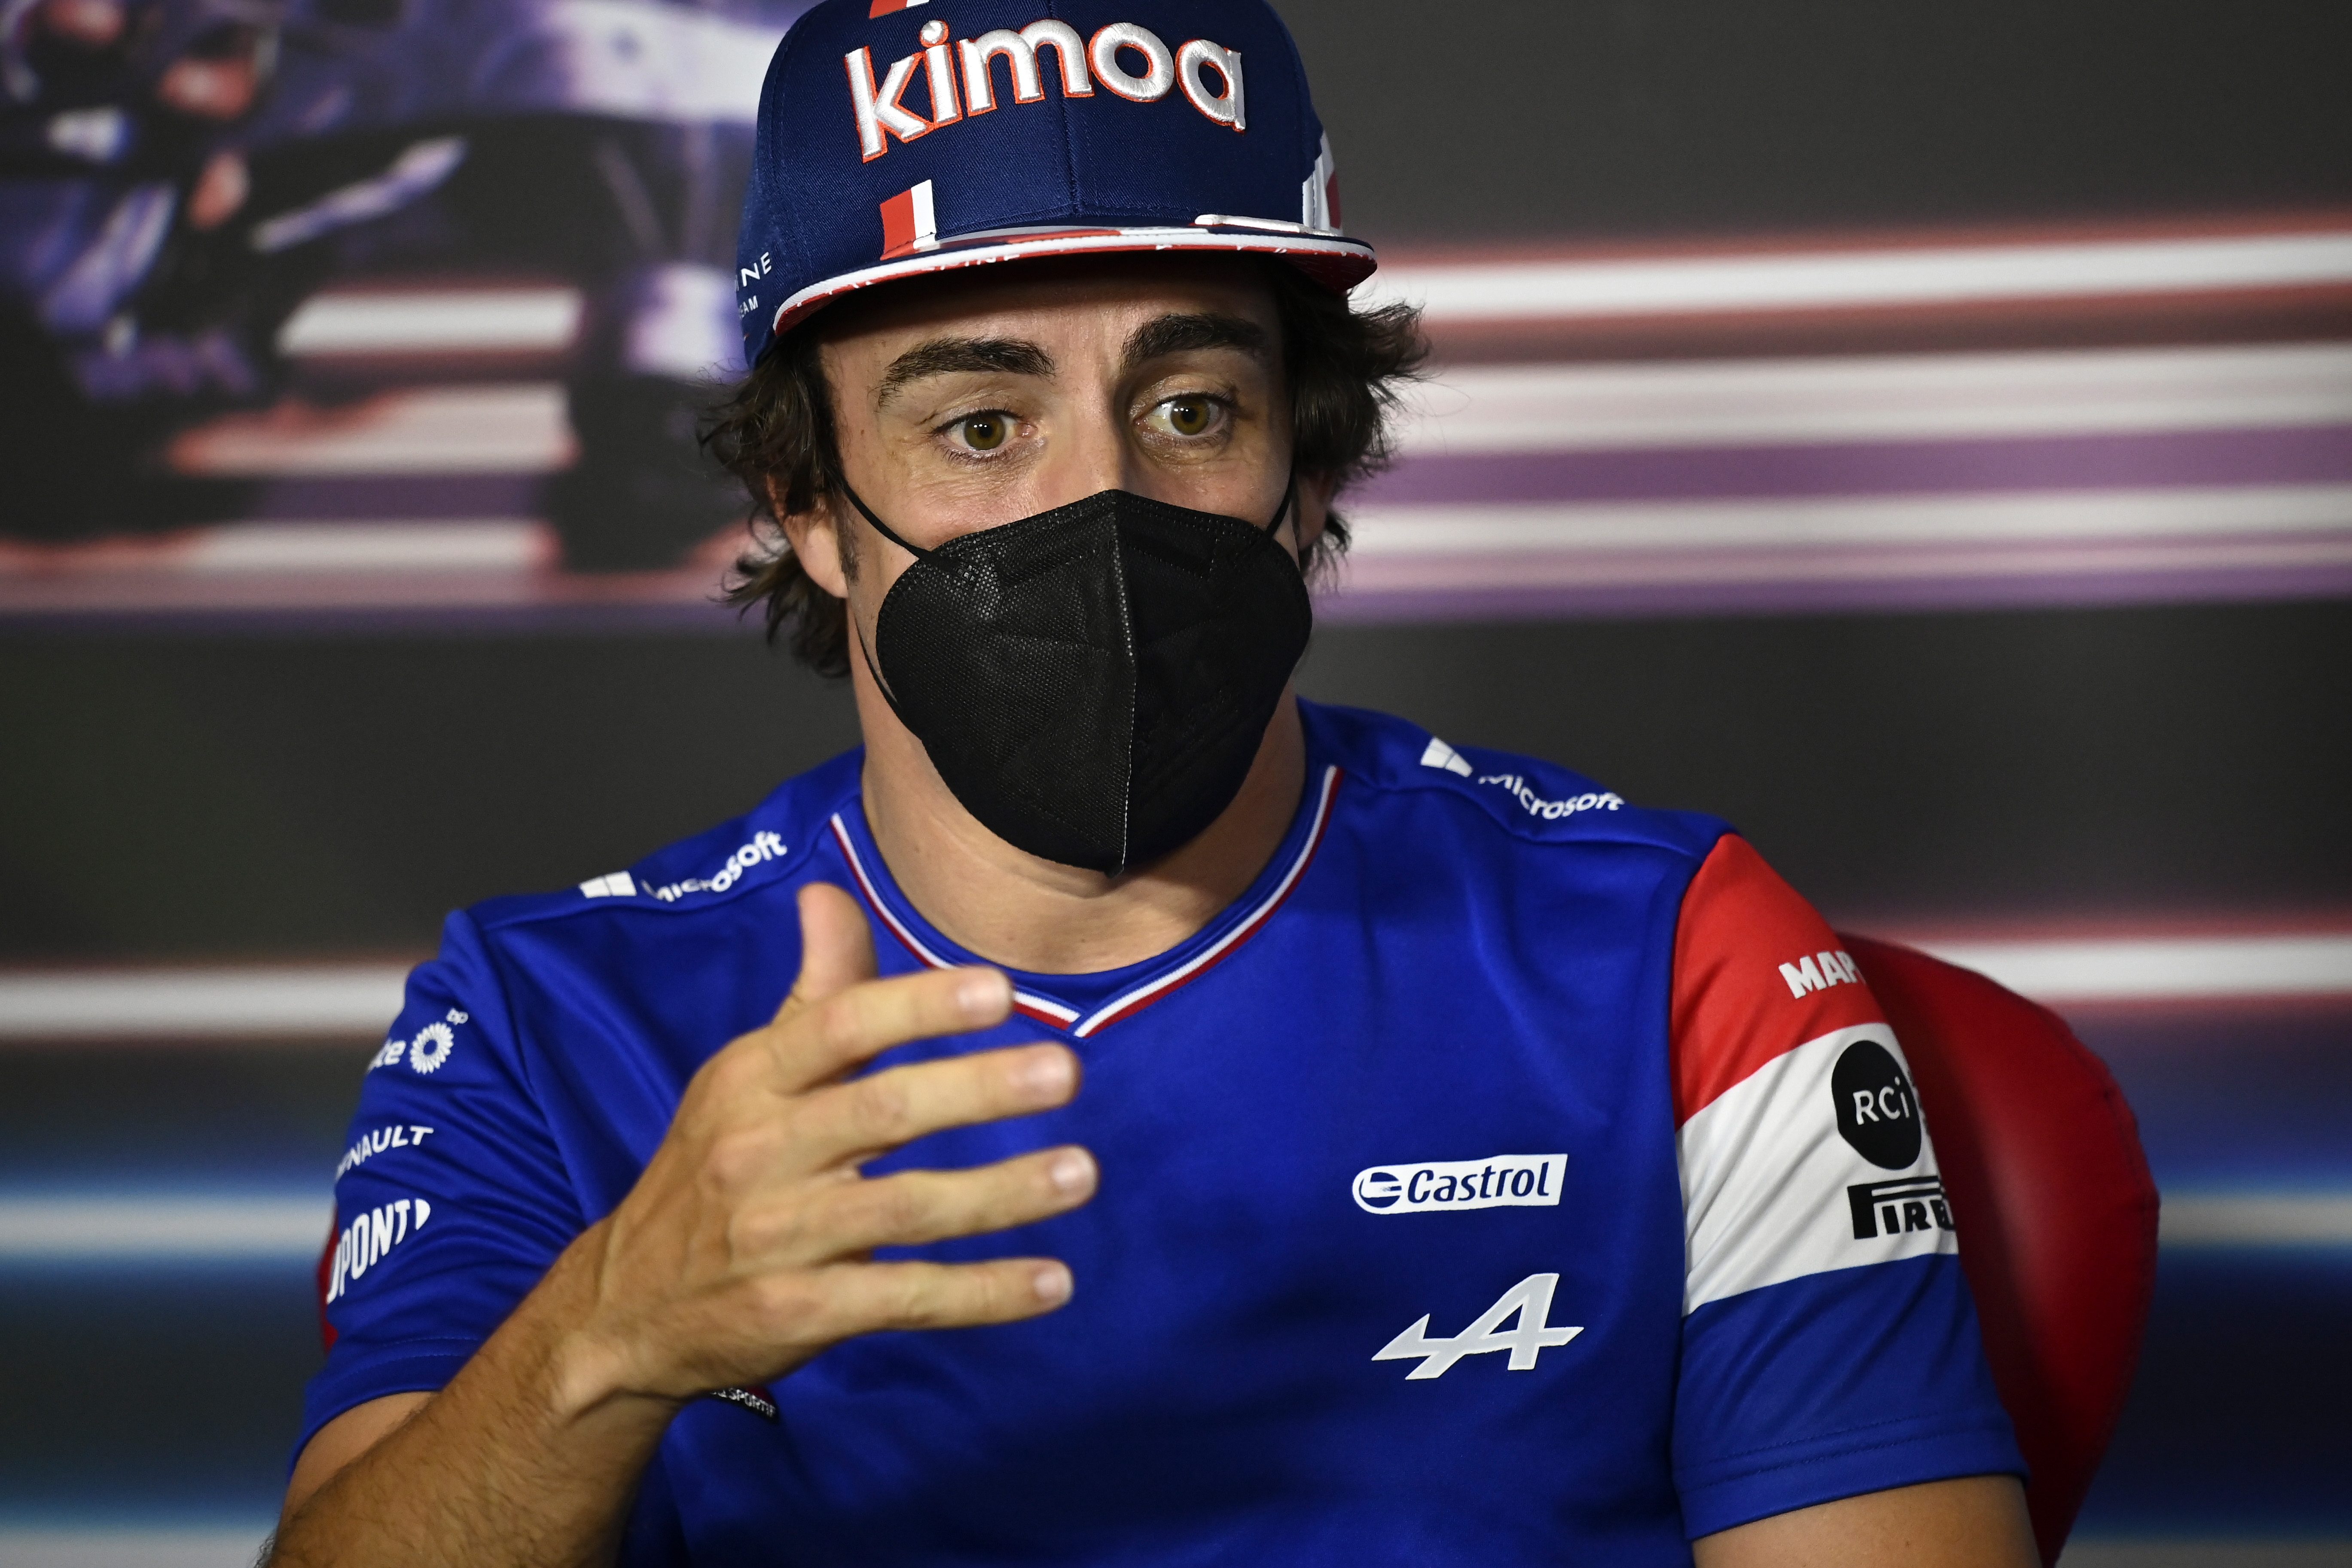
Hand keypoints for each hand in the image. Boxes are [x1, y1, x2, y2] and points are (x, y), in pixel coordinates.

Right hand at [553, 881, 1093, 1414]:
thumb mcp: (746, 1076)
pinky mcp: (798, 1312)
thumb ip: (812, 993)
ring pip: (905, 1207)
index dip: (917, 1005)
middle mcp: (759, 1152)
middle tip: (1065, 1070)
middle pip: (881, 1111)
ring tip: (1080, 1172)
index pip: (838, 1026)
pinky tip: (1052, 1281)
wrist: (626, 1308)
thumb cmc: (714, 1168)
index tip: (998, 989)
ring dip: (1001, 1193)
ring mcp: (777, 1237)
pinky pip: (906, 1298)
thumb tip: (829, 893)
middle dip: (978, 1089)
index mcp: (750, 1079)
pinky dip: (983, 1294)